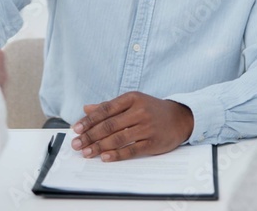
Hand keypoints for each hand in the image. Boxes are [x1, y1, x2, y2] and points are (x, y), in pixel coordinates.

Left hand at [70, 91, 193, 161]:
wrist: (180, 118)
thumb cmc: (151, 109)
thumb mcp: (132, 102)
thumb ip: (109, 106)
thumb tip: (86, 109)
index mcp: (132, 98)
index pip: (105, 109)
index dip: (89, 120)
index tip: (76, 129)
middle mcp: (139, 111)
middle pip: (109, 125)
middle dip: (90, 136)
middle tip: (77, 144)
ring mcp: (147, 127)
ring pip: (118, 138)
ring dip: (99, 146)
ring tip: (87, 152)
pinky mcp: (153, 142)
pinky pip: (132, 149)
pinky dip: (117, 154)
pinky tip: (105, 157)